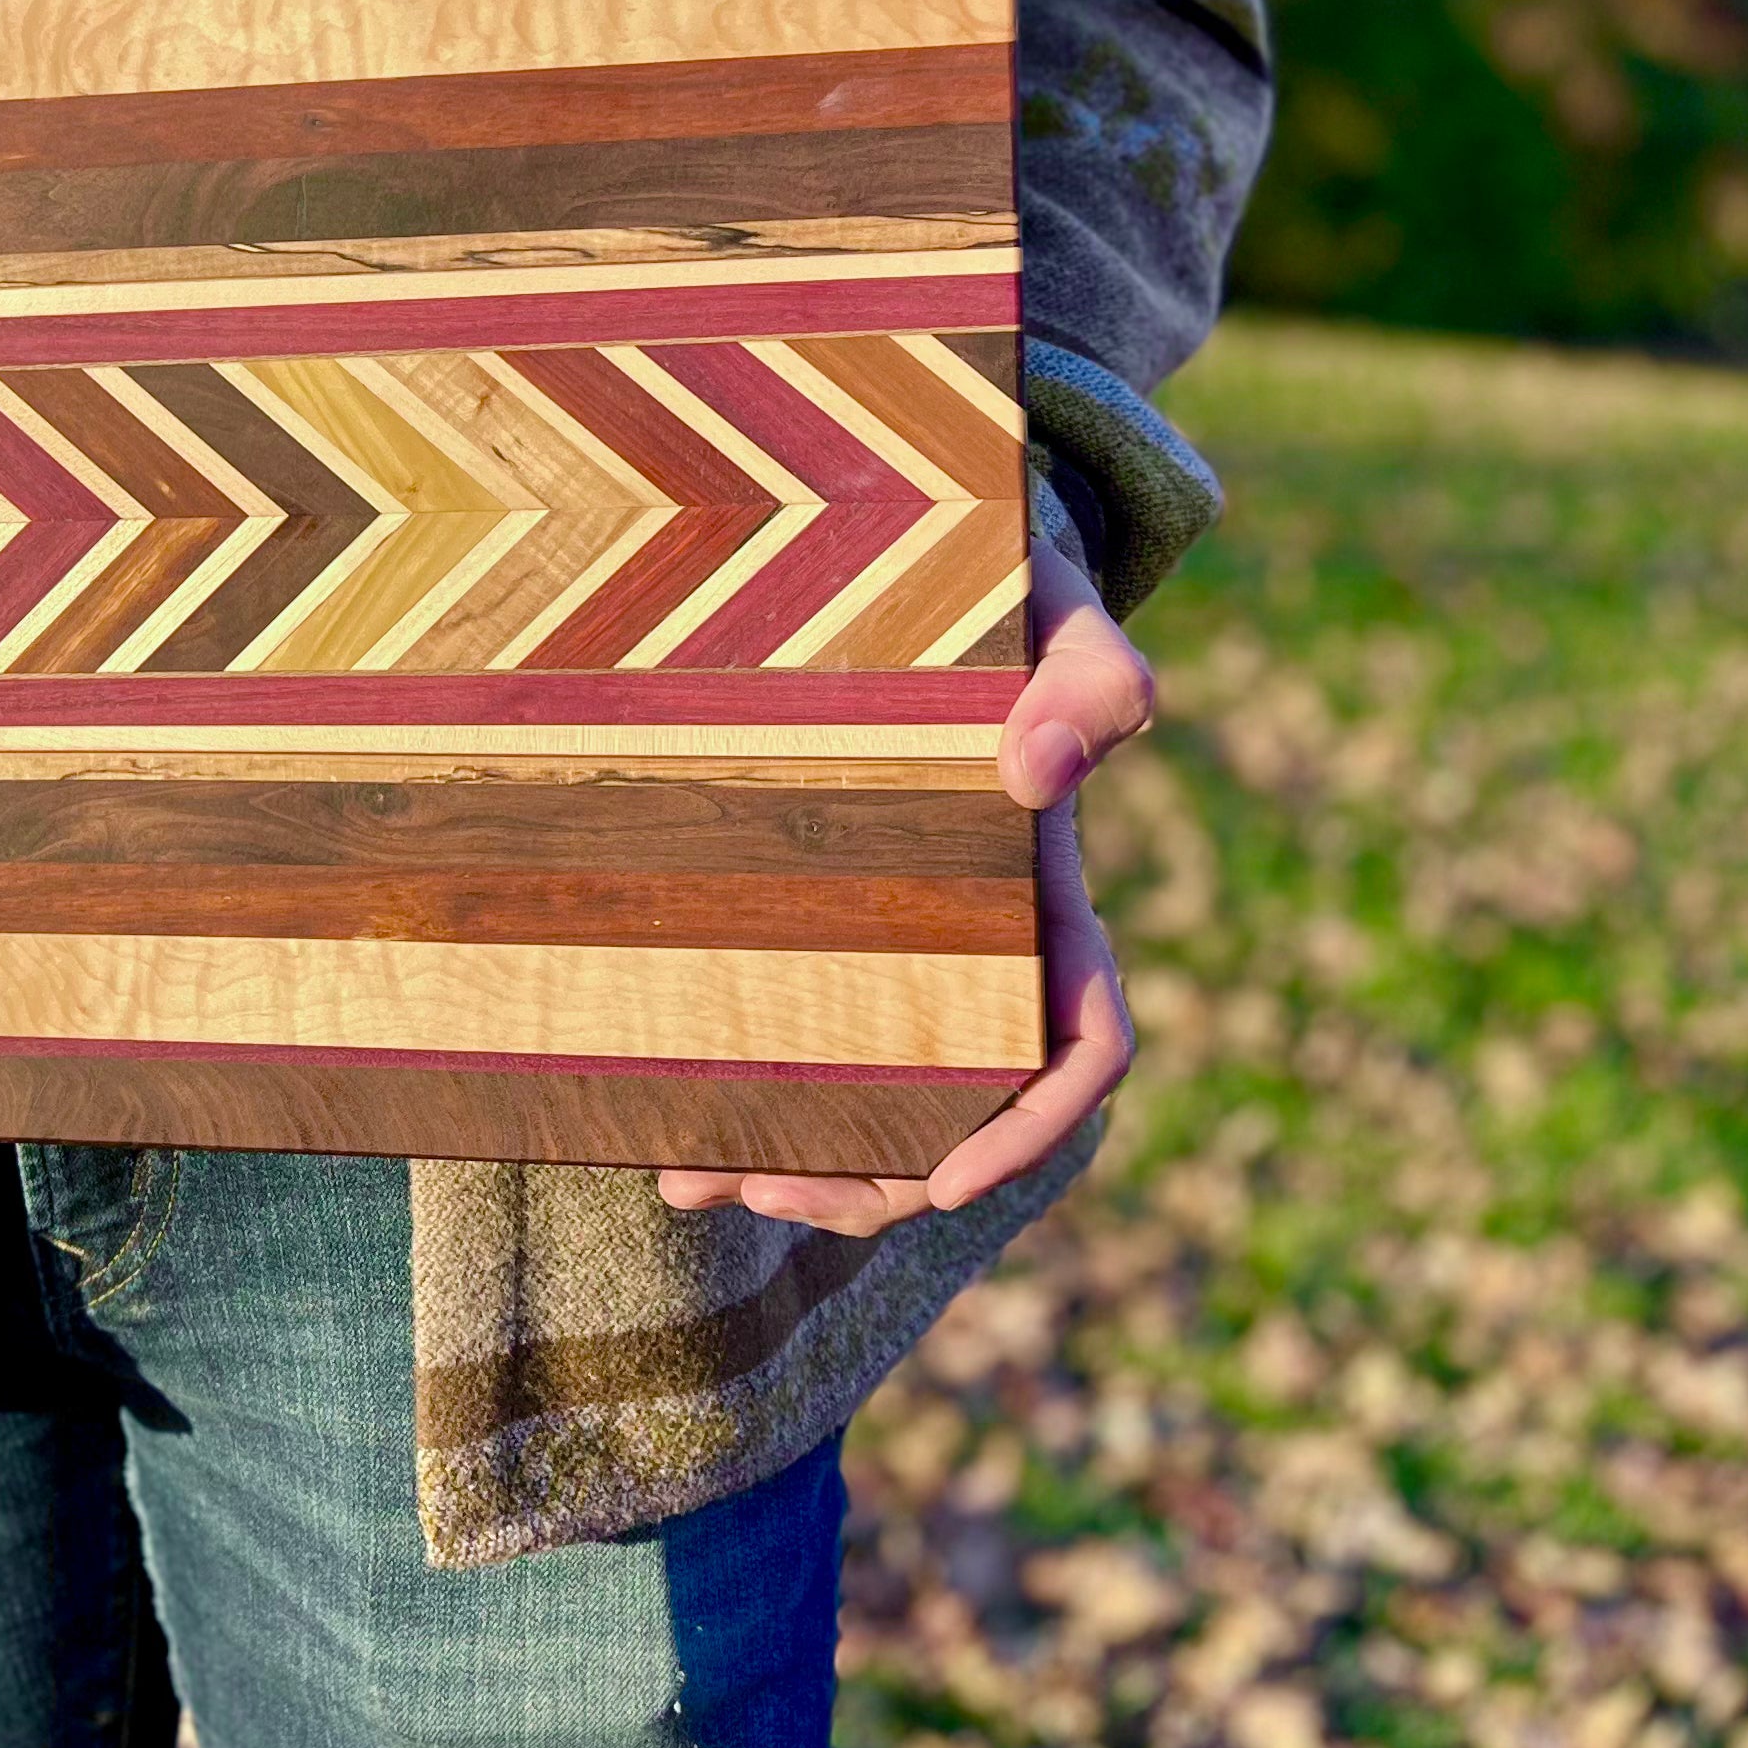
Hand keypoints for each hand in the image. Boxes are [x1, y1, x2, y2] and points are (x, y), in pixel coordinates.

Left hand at [654, 536, 1146, 1234]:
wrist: (916, 562)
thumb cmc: (1006, 596)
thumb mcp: (1063, 621)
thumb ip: (1086, 684)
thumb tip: (1035, 775)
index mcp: (1053, 905)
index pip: (1082, 1045)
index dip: (1027, 1128)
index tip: (948, 1182)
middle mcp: (985, 948)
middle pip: (956, 1110)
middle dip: (871, 1175)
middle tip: (759, 1185)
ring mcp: (905, 947)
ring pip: (872, 1096)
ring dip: (791, 1154)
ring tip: (683, 1172)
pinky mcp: (822, 926)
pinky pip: (801, 1035)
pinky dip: (746, 1085)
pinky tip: (661, 1111)